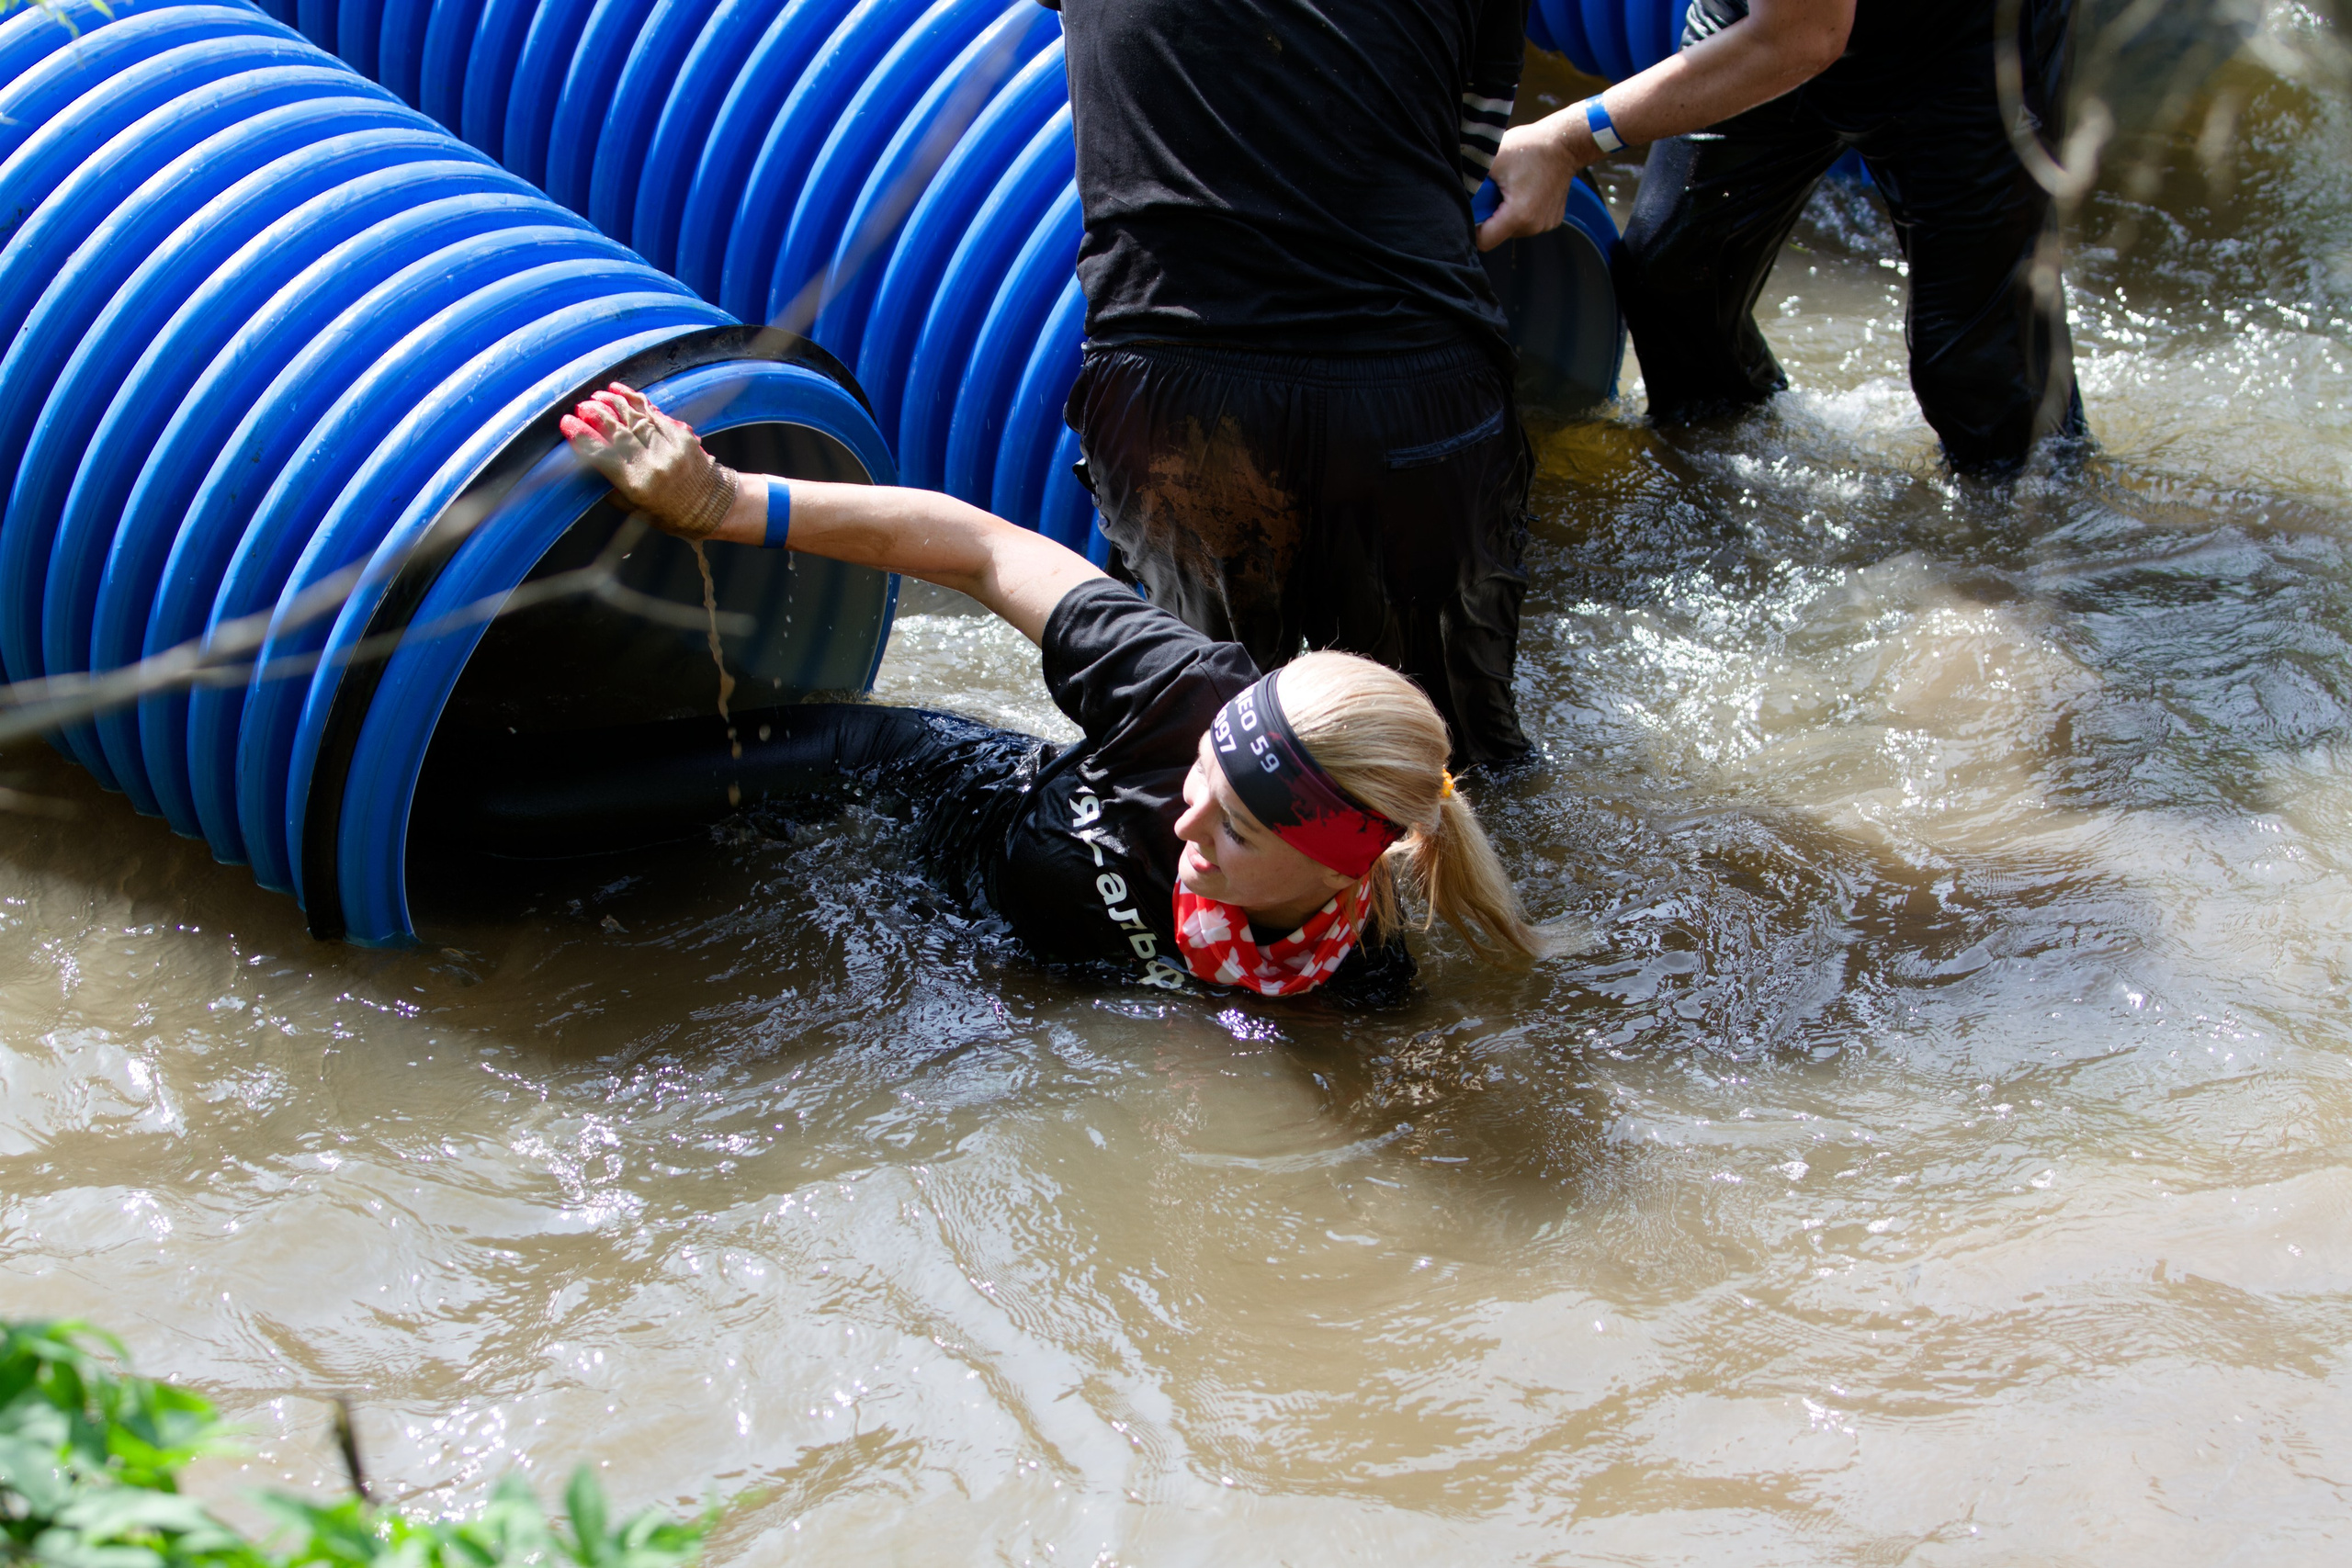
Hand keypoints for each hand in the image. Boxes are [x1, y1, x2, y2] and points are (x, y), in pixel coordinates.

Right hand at [560, 383, 738, 538]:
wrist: (713, 505)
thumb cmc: (669, 512)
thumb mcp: (633, 508)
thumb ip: (609, 485)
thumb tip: (587, 459)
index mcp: (637, 484)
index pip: (601, 453)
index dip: (581, 435)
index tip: (567, 423)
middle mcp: (653, 462)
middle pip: (616, 430)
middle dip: (594, 414)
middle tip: (580, 408)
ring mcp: (669, 445)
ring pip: (634, 416)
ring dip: (612, 403)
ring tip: (596, 397)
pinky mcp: (681, 434)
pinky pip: (653, 411)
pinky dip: (634, 400)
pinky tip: (618, 391)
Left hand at [1475, 119, 1590, 251]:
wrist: (1565, 142)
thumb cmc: (1529, 147)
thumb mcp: (1492, 159)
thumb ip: (1470, 180)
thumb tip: (1454, 192)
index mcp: (1518, 215)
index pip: (1483, 241)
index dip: (1473, 228)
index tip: (1474, 210)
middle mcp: (1533, 226)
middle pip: (1498, 235)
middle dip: (1491, 217)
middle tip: (1493, 192)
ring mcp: (1545, 225)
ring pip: (1513, 229)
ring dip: (1506, 214)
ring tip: (1510, 189)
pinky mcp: (1552, 220)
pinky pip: (1528, 223)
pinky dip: (1522, 211)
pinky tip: (1525, 190)